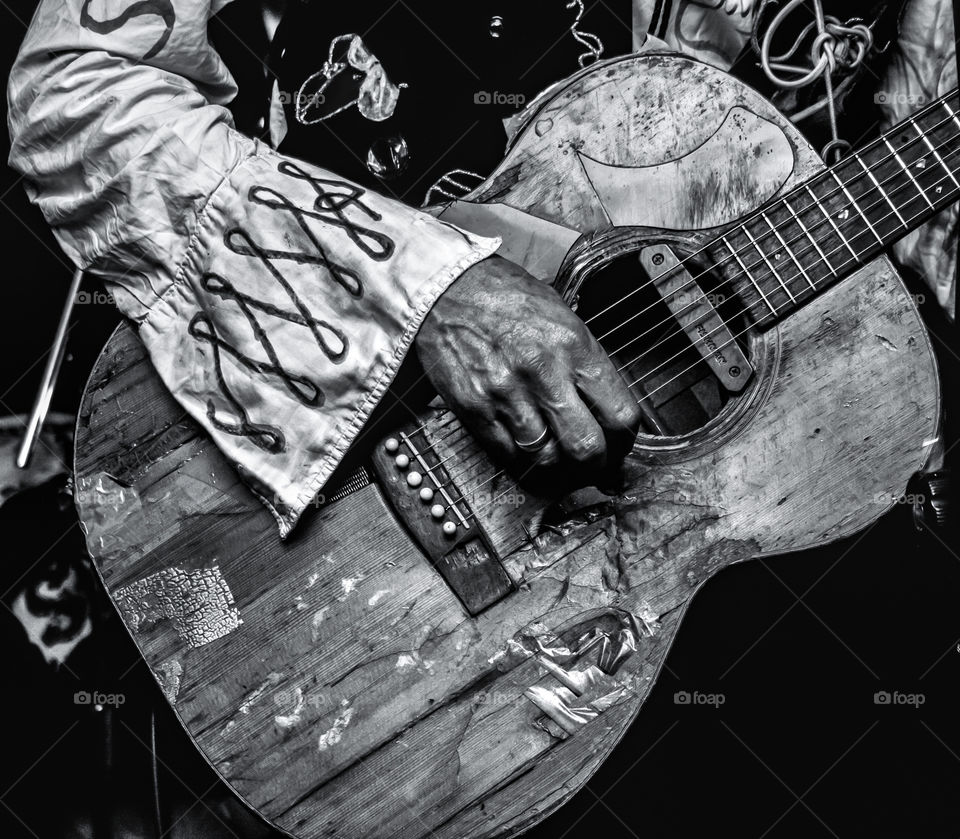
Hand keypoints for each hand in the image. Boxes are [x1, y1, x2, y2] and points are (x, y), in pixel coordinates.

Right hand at [415, 255, 640, 491]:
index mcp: (574, 347)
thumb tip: (606, 408)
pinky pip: (507, 453)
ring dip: (555, 465)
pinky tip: (522, 446)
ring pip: (546, 458)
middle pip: (586, 447)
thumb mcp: (562, 317)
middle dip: (595, 464)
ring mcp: (507, 393)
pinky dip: (519, 457)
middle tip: (593, 465)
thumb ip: (585, 363)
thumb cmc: (507, 298)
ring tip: (557, 459)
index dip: (625, 441)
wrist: (448, 286)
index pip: (620, 415)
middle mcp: (544, 373)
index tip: (619, 445)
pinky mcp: (475, 407)